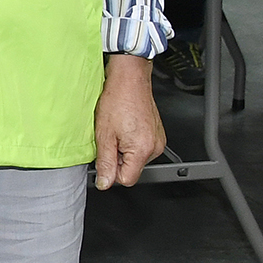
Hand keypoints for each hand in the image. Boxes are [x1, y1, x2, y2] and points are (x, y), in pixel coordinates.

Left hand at [92, 54, 165, 188]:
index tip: (106, 156)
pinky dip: (131, 141)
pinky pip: (142, 147)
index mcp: (142, 150)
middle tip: (111, 137)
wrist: (129, 79)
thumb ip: (105, 162)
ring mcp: (158, 140)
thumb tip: (104, 183)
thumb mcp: (104, 135)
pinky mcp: (158, 134)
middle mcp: (155, 147)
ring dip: (124, 149)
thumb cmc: (117, 101)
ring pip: (136, 158)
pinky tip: (125, 126)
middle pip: (132, 169)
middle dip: (118, 158)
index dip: (112, 171)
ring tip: (118, 129)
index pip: (127, 180)